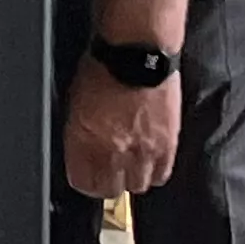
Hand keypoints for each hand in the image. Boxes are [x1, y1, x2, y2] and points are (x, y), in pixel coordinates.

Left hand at [62, 58, 183, 200]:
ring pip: (137, 186)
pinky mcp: (167, 146)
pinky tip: (150, 161)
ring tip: (131, 165)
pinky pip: (161, 175)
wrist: (138, 53)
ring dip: (132, 178)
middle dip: (107, 184)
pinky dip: (155, 172)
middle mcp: (111, 150)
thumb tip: (81, 151)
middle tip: (110, 173)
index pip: (82, 182)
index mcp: (82, 139)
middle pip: (109, 190)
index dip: (85, 181)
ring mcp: (141, 151)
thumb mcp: (76, 103)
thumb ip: (79, 134)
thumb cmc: (104, 69)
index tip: (88, 176)